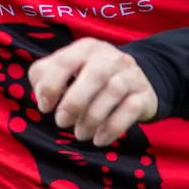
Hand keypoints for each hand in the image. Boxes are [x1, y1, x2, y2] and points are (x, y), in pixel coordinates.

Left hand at [25, 37, 159, 146]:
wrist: (135, 81)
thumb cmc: (89, 79)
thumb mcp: (66, 71)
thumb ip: (44, 78)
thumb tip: (43, 98)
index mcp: (86, 48)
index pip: (65, 61)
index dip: (51, 86)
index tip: (44, 108)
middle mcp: (111, 57)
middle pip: (94, 75)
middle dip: (74, 102)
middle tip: (62, 122)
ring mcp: (130, 75)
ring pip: (113, 92)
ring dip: (92, 118)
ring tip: (80, 134)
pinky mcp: (144, 95)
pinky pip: (130, 109)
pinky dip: (112, 128)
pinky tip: (99, 140)